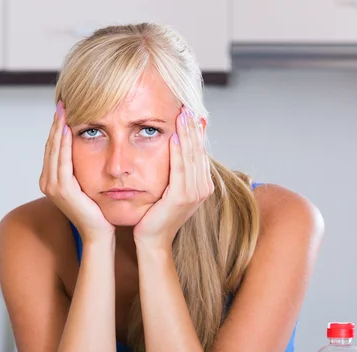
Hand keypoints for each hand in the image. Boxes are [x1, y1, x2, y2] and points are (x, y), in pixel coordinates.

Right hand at [39, 101, 114, 242]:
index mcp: (51, 180)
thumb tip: (87, 147)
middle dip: (56, 123)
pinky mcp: (63, 190)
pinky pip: (62, 161)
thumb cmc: (97, 210)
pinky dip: (64, 144)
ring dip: (59, 129)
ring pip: (54, 150)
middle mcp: (48, 182)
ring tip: (64, 110)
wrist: (99, 232)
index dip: (58, 128)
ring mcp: (53, 187)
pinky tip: (68, 130)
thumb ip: (81, 167)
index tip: (64, 109)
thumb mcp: (86, 183)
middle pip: (51, 146)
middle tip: (62, 102)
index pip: (53, 148)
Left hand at [133, 107, 213, 248]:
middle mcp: (203, 188)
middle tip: (187, 106)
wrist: (153, 240)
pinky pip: (179, 170)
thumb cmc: (158, 215)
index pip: (200, 152)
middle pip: (198, 151)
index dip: (196, 131)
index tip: (190, 112)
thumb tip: (176, 147)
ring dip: (186, 133)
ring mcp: (194, 194)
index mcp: (202, 185)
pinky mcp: (181, 198)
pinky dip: (177, 152)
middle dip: (192, 127)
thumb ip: (177, 171)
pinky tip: (174, 137)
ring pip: (191, 157)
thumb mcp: (171, 189)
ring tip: (182, 114)